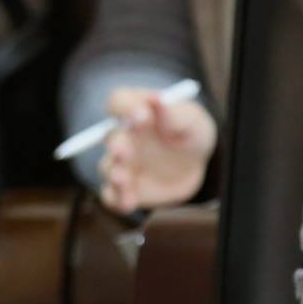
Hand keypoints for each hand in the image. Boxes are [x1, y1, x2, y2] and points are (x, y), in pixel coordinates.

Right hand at [98, 86, 216, 213]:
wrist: (194, 163)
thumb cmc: (189, 132)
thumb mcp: (190, 119)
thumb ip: (174, 113)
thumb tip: (158, 100)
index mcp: (135, 110)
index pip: (119, 102)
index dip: (125, 108)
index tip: (142, 116)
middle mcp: (123, 136)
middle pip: (110, 138)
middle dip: (116, 145)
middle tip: (124, 152)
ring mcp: (122, 163)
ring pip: (108, 168)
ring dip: (113, 173)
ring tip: (123, 180)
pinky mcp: (125, 188)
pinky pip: (113, 195)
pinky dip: (117, 199)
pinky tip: (128, 203)